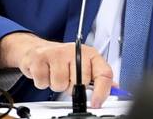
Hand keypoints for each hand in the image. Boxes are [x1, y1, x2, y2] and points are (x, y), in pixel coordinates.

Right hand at [0, 32, 114, 107]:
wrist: (38, 49)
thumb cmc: (62, 58)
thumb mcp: (84, 63)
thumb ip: (98, 76)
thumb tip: (114, 87)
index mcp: (89, 54)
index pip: (104, 73)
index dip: (102, 91)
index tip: (97, 103)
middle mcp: (75, 51)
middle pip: (80, 83)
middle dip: (72, 87)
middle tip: (67, 78)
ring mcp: (57, 53)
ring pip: (60, 85)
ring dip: (56, 85)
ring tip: (54, 74)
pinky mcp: (40, 58)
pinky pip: (44, 83)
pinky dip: (43, 82)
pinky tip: (45, 73)